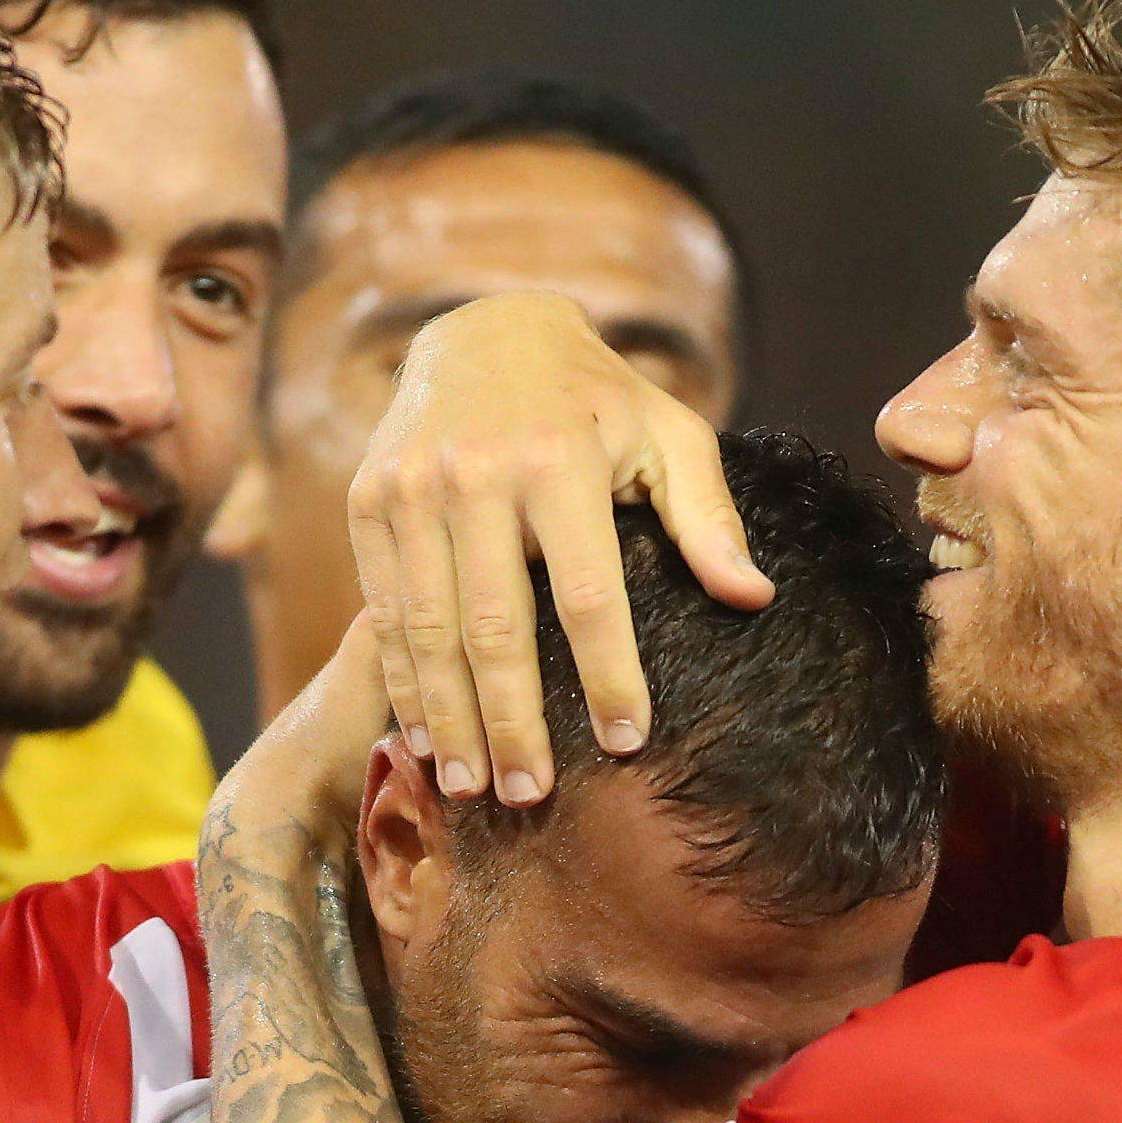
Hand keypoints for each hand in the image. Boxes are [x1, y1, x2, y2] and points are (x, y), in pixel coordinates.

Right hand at [347, 293, 769, 806]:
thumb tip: (753, 598)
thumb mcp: (668, 434)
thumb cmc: (596, 399)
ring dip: (449, 716)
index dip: (608, 674)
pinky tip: (422, 735)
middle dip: (512, 721)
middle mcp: (475, 473)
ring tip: (471, 787)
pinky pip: (382, 608)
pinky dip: (402, 678)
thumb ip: (708, 517)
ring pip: (428, 627)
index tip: (627, 741)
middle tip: (530, 796)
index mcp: (560, 459)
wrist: (483, 326)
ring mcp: (411, 487)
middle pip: (496, 625)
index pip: (587, 593)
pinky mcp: (368, 501)